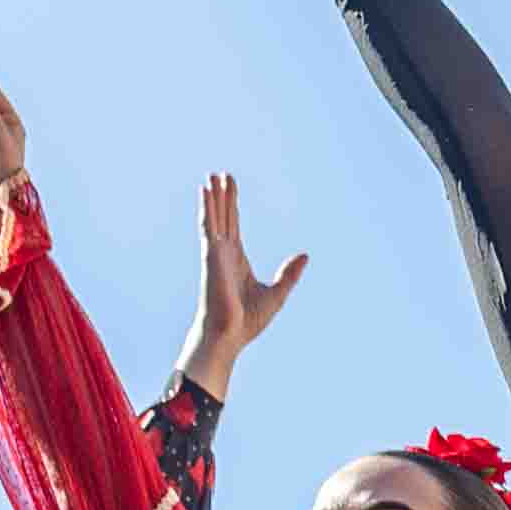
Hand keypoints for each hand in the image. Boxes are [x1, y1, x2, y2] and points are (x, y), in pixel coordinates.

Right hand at [177, 172, 308, 397]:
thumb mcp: (277, 294)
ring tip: (213, 176)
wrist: (230, 335)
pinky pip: (209, 226)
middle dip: (223, 196)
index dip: (232, 206)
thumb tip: (304, 256)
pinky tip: (206, 192)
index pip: (234, 226)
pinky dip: (207, 208)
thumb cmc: (247, 321)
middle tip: (221, 174)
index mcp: (236, 259)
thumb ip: (289, 274)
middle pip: (224, 217)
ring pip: (215, 217)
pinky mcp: (211, 256)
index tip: (230, 188)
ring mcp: (216, 253)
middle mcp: (224, 253)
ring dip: (213, 197)